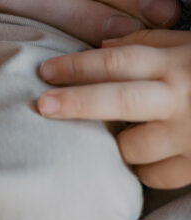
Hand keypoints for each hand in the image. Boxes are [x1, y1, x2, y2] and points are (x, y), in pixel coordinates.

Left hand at [39, 30, 190, 189]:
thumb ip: (150, 43)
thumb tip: (100, 47)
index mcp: (179, 64)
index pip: (119, 60)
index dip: (78, 65)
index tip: (44, 71)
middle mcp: (183, 98)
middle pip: (119, 100)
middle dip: (76, 103)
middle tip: (42, 105)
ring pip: (132, 146)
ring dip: (114, 142)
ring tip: (110, 134)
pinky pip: (155, 176)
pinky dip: (141, 168)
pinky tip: (141, 157)